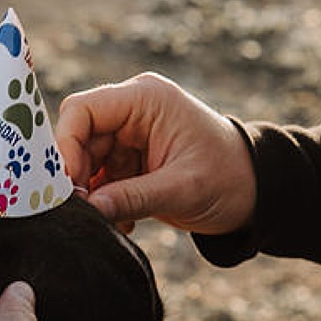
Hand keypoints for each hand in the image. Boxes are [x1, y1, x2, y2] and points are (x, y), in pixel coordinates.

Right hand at [56, 72, 255, 234]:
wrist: (255, 192)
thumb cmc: (229, 178)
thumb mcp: (182, 189)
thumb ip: (132, 197)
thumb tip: (87, 210)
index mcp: (146, 99)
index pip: (82, 110)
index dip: (66, 146)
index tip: (70, 186)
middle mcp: (132, 111)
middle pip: (78, 137)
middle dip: (77, 176)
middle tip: (84, 212)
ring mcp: (129, 136)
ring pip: (84, 161)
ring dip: (91, 194)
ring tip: (112, 220)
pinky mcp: (129, 160)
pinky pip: (99, 178)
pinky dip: (104, 202)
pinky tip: (124, 222)